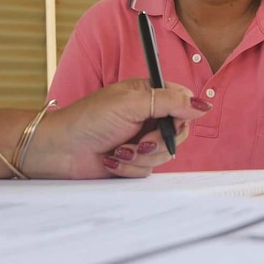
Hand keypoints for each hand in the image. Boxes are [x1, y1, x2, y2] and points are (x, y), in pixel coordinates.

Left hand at [29, 78, 211, 178]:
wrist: (61, 150)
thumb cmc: (88, 119)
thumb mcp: (131, 103)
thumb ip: (168, 102)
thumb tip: (202, 105)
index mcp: (148, 94)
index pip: (182, 102)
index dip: (182, 115)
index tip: (172, 123)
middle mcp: (148, 116)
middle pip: (179, 132)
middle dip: (158, 142)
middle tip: (139, 142)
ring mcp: (141, 140)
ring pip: (164, 154)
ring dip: (139, 156)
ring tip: (117, 150)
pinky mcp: (133, 161)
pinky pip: (148, 169)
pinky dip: (129, 167)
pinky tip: (111, 159)